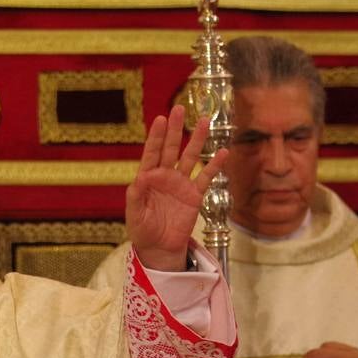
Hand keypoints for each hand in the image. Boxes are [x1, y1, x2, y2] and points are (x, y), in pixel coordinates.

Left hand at [127, 105, 227, 270]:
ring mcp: (181, 184)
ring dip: (196, 140)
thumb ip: (136, 196)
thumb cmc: (142, 229)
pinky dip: (214, 165)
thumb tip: (140, 178)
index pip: (152, 152)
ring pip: (190, 157)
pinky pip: (206, 177)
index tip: (161, 119)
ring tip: (204, 121)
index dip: (157, 136)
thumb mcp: (134, 214)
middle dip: (175, 129)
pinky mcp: (195, 195)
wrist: (159, 248)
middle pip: (171, 148)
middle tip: (179, 109)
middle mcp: (165, 176)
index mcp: (148, 178)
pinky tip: (223, 152)